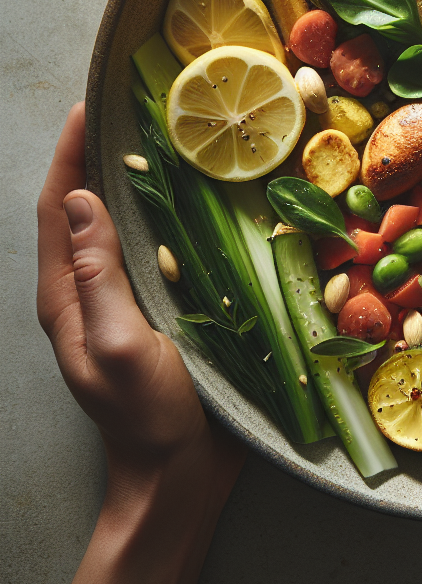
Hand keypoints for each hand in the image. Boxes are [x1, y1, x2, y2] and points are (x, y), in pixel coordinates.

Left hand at [37, 102, 243, 478]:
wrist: (180, 474)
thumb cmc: (150, 419)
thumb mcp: (120, 348)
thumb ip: (97, 279)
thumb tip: (80, 202)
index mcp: (68, 298)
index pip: (57, 212)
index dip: (70, 158)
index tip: (90, 109)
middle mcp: (91, 293)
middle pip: (86, 212)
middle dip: (100, 159)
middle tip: (132, 115)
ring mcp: (127, 303)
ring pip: (124, 229)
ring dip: (137, 184)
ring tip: (166, 145)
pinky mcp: (162, 312)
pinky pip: (159, 253)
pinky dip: (171, 219)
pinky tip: (201, 204)